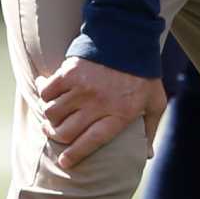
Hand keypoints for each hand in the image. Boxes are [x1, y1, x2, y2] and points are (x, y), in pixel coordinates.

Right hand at [36, 56, 166, 170]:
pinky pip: (47, 92)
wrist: (131, 35)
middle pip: (66, 132)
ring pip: (52, 114)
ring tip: (51, 117)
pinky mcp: (70, 72)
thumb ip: (150, 128)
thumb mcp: (155, 101)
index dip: (75, 155)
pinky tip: (48, 94)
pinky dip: (44, 95)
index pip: (91, 142)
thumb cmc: (144, 72)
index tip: (64, 162)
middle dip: (56, 137)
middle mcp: (99, 103)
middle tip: (55, 134)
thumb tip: (147, 155)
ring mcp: (83, 87)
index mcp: (120, 113)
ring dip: (49, 118)